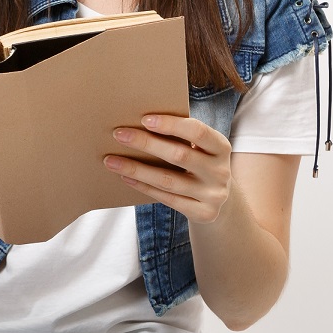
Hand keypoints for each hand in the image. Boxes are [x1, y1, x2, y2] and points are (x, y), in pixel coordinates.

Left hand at [103, 115, 231, 223]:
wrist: (221, 201)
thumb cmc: (200, 164)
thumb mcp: (201, 149)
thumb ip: (182, 137)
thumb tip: (140, 122)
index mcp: (221, 147)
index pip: (197, 132)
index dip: (171, 124)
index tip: (144, 119)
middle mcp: (221, 172)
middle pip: (179, 156)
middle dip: (146, 143)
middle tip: (118, 134)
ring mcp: (213, 195)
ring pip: (168, 180)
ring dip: (136, 169)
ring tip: (111, 160)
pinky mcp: (203, 213)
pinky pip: (167, 199)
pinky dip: (143, 186)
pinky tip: (125, 177)